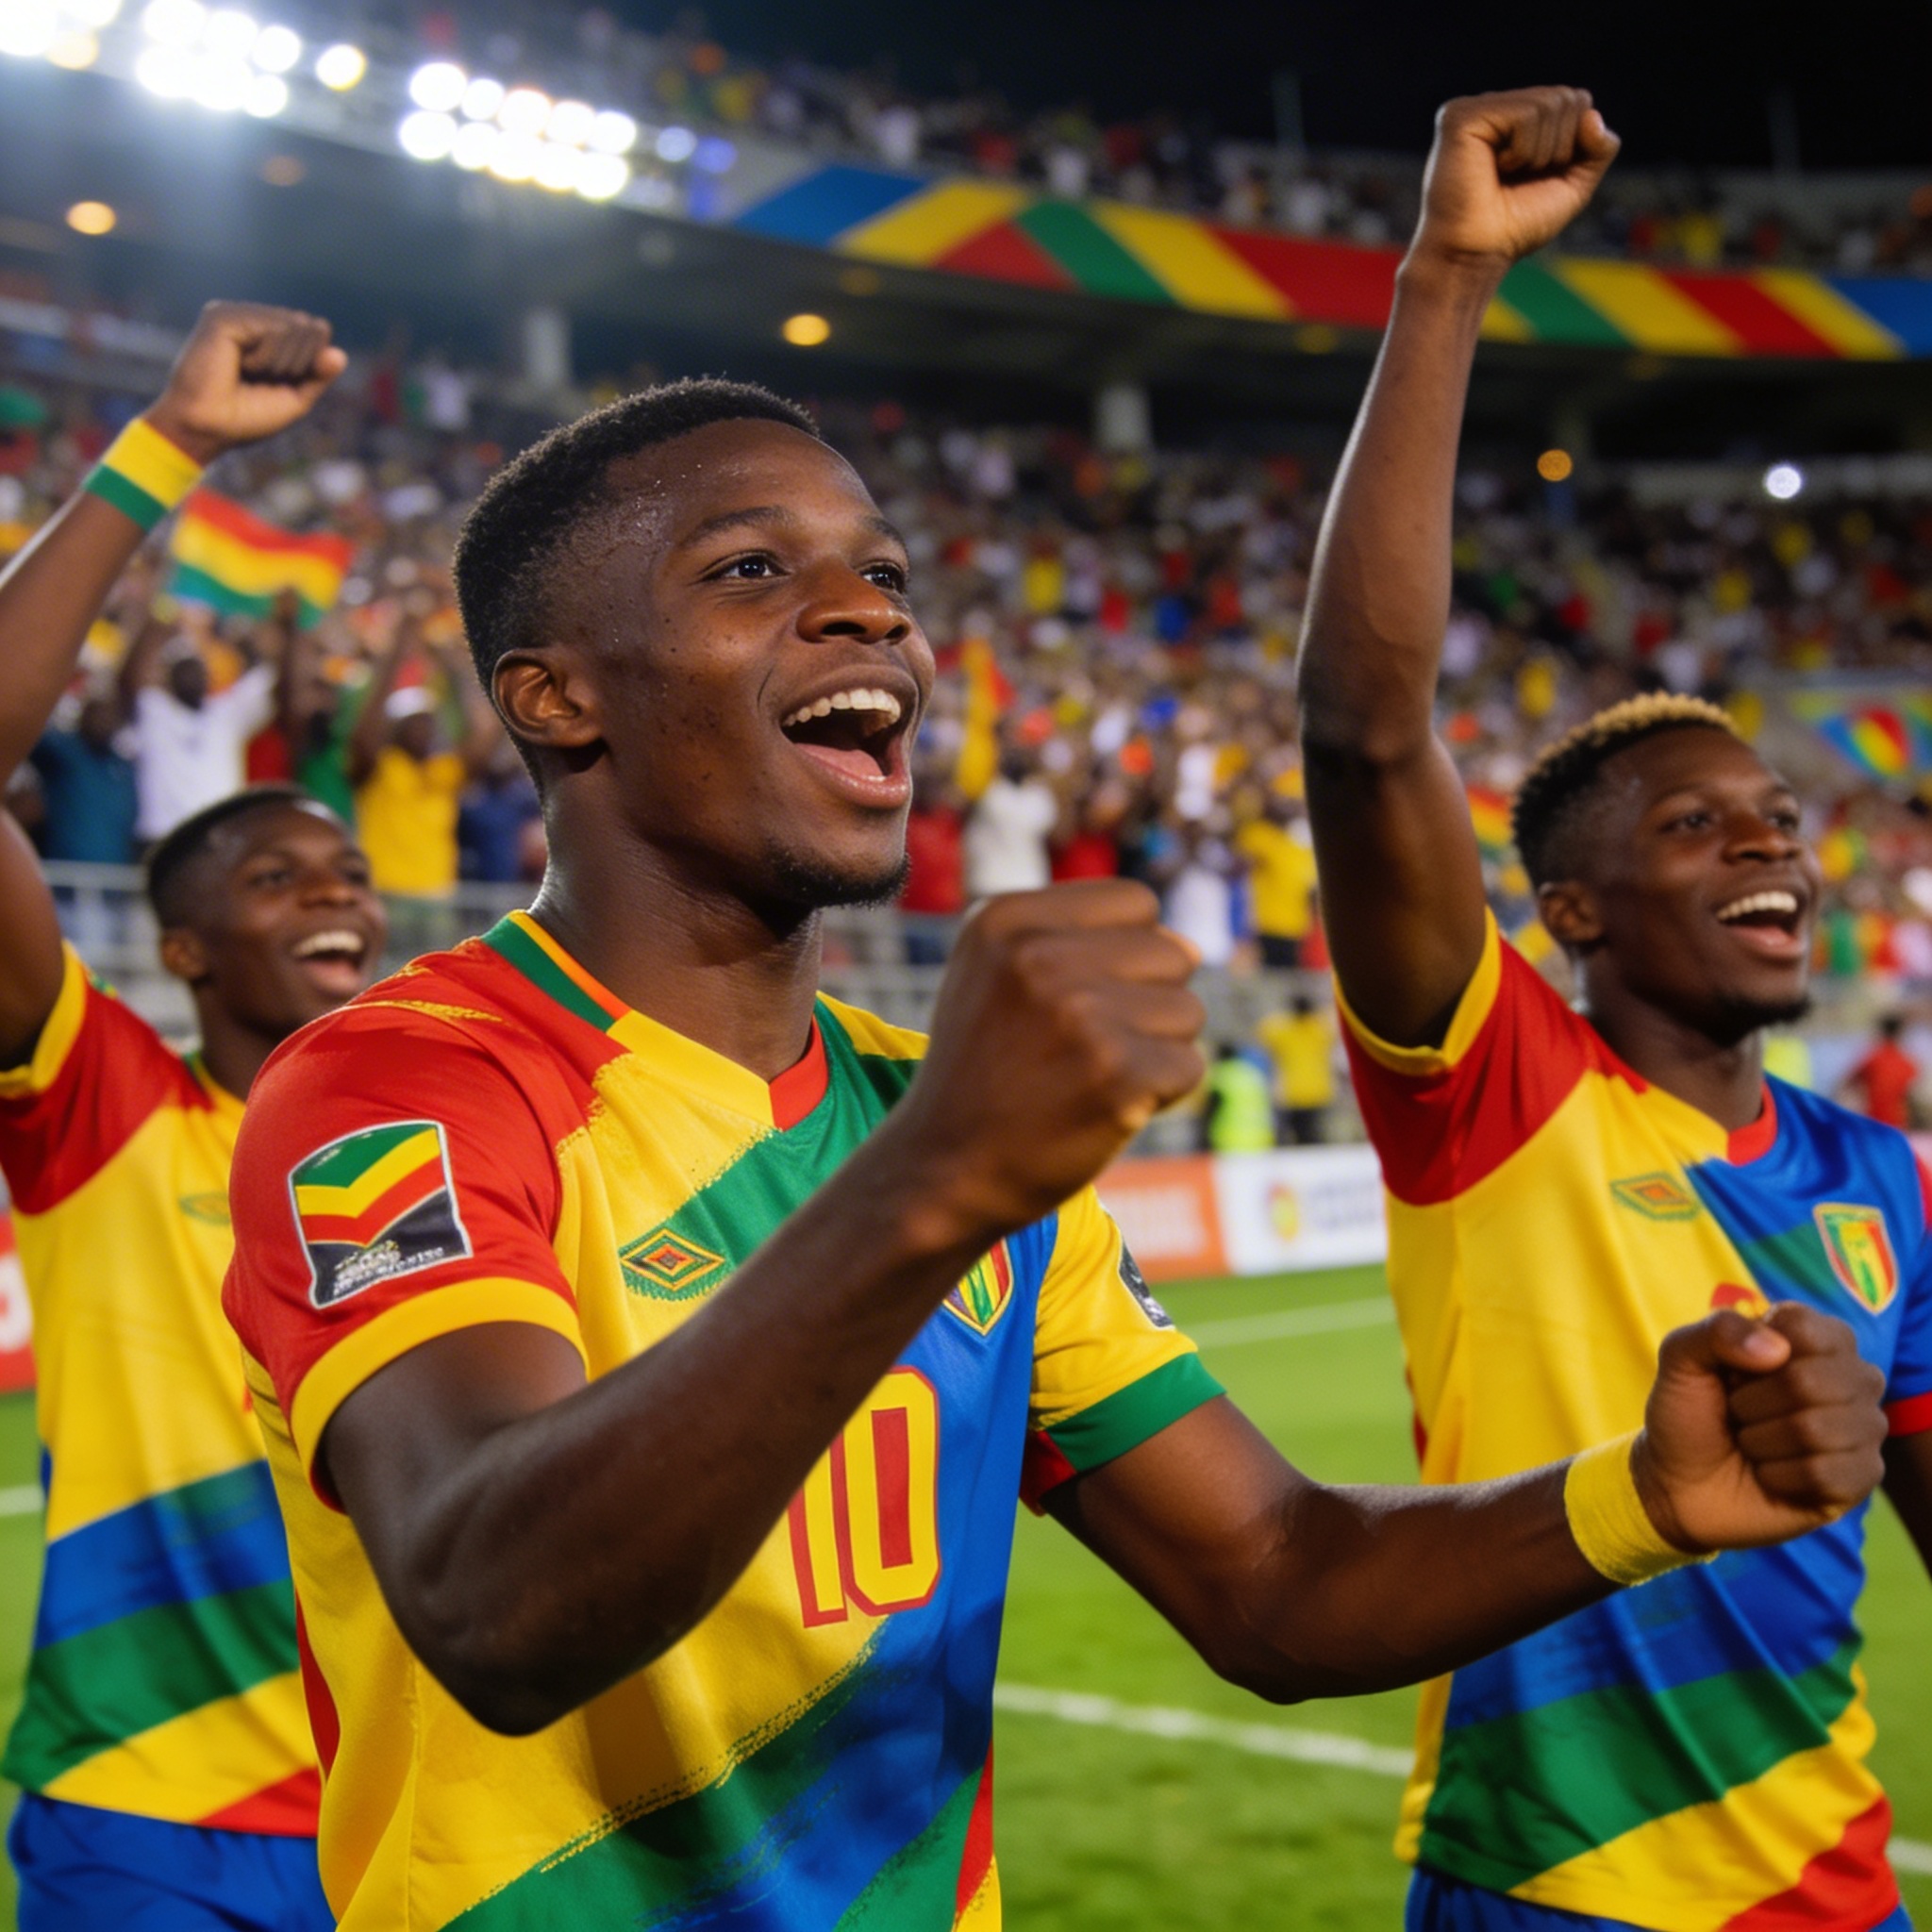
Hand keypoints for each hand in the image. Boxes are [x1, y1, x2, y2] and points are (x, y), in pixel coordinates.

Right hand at [143, 301, 346, 465]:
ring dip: (280, 362)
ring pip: (295, 326)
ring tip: (246, 373)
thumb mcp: (295, 398)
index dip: (309, 365)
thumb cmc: (246, 419)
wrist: (209, 430)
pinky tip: (239, 365)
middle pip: (309, 327)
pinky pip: (274, 329)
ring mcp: (237, 314)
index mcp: (268, 334)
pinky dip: (266, 357)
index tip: (276, 384)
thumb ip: (318, 375)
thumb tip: (340, 354)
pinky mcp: (223, 315)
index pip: (317, 333)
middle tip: (258, 380)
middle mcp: (252, 318)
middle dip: (296, 364)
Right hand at [887, 879, 1205, 1240]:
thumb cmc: (985, 1068)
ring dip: (1154, 1050)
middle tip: (1083, 1048)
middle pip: (1171, 952)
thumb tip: (1192, 948)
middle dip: (1145, 1001)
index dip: (1124, 954)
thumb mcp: (995, 972)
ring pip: (1187, 1011)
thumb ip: (1076, 935)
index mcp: (1004, 919)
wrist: (943, 1170)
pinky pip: (1189, 1067)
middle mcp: (1039, 958)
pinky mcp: (1117, 1077)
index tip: (1075, 999)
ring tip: (1088, 1077)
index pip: (1136, 902)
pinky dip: (1160, 1096)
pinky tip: (1103, 1109)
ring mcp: (1079, 1017)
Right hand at [1409, 88, 1619, 273]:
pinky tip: (1495, 168)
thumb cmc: (1515, 228)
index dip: (1573, 146)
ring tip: (1506, 175)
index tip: (1538, 178)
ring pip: (1548, 104)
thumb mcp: (1573, 187)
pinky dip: (1522, 150)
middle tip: (1521, 178)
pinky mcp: (1461, 115)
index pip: (1576, 102)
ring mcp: (1477, 108)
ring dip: (1539, 153)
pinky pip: (1526, 114)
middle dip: (1559, 147)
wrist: (1474, 256)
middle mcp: (1497, 108)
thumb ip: (1599, 149)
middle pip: (1566, 98)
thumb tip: (1592, 115)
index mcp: (1518, 120)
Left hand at [1632, 1304, 1886, 1552]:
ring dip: (1762, 1442)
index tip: (1733, 1374)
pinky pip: (1826, 1473)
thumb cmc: (1690, 1413)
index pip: (1802, 1327)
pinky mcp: (1862, 1475)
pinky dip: (1779, 1476)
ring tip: (1753, 1444)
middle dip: (1752, 1405)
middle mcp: (1850, 1375)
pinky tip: (1770, 1475)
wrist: (1681, 1483)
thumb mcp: (1682, 1359)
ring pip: (1818, 1429)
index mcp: (1815, 1336)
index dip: (1750, 1355)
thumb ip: (1716, 1331)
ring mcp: (1864, 1426)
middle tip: (1739, 1416)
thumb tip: (1777, 1349)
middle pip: (1809, 1381)